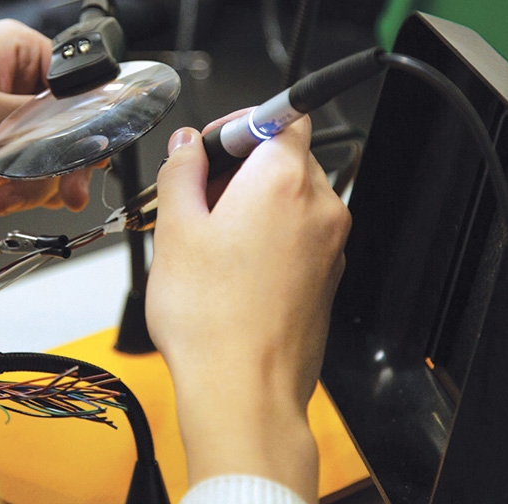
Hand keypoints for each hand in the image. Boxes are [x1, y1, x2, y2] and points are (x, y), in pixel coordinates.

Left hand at [0, 19, 94, 214]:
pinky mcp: (1, 154)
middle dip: (70, 160)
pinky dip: (29, 191)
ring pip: (58, 155)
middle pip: (73, 123)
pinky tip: (5, 196)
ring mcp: (11, 121)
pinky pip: (37, 175)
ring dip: (45, 181)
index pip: (75, 82)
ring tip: (18, 194)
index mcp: (17, 51)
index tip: (92, 148)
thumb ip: (39, 124)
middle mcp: (18, 83)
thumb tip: (85, 131)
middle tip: (71, 187)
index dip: (87, 118)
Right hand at [146, 115, 350, 500]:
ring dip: (252, 205)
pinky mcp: (327, 279)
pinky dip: (269, 238)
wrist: (243, 393)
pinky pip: (299, 236)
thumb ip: (181, 171)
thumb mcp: (176, 229)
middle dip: (239, 169)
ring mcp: (330, 246)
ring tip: (208, 243)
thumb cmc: (212, 320)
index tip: (210, 145)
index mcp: (285, 181)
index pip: (284, 115)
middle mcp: (321, 208)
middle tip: (195, 198)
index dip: (241, 123)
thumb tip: (187, 145)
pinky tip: (229, 271)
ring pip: (291, 200)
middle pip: (287, 157)